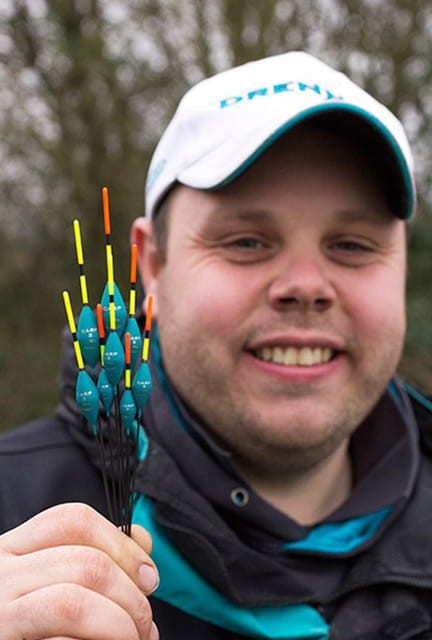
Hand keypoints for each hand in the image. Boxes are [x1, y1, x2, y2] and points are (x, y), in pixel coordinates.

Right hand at [0, 503, 158, 638]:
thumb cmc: (27, 626)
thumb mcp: (51, 579)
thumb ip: (94, 554)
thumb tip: (142, 540)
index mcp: (14, 550)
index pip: (74, 521)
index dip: (122, 545)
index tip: (148, 575)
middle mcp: (0, 577)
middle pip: (86, 563)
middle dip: (131, 595)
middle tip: (144, 623)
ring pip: (74, 602)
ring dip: (119, 624)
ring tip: (132, 639)